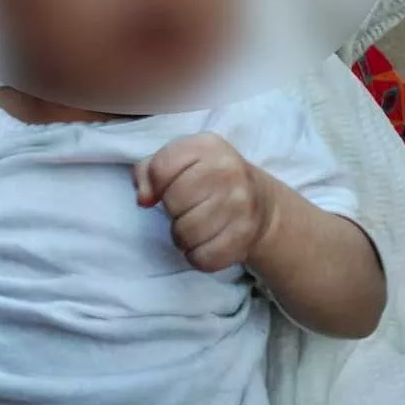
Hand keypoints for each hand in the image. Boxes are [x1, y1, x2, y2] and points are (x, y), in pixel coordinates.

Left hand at [134, 134, 274, 272]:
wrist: (261, 203)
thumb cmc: (209, 179)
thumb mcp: (180, 161)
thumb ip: (149, 171)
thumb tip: (144, 199)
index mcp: (208, 146)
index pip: (161, 168)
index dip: (156, 184)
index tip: (166, 188)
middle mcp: (228, 171)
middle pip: (173, 201)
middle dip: (172, 210)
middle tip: (186, 208)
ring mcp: (240, 204)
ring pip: (185, 233)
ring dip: (182, 236)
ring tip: (195, 226)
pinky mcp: (244, 236)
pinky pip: (202, 258)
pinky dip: (197, 256)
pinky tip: (206, 242)